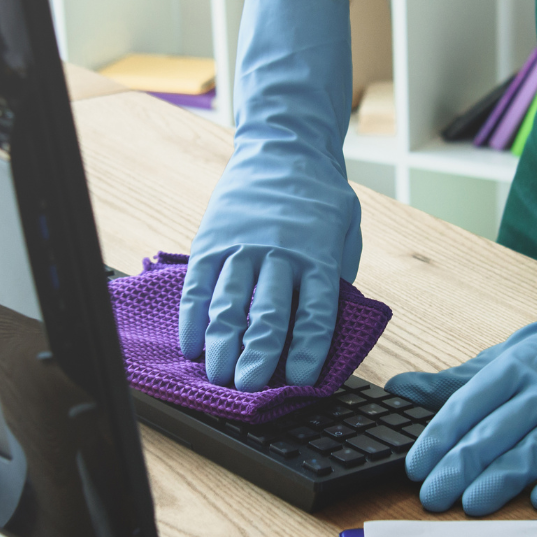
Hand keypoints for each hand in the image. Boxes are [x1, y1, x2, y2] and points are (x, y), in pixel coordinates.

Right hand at [180, 0, 361, 390]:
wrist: (283, 147)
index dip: (307, 351)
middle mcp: (280, 253)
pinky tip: (191, 345)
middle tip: (249, 389)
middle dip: (257, 355)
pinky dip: (193, 317)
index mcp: (319, 256)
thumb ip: (336, 278)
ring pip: (229, 302)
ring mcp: (242, 246)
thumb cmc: (320, 199)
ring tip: (216, 376)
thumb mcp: (344, 232)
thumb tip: (326, 329)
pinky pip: (199, 285)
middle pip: (268, 313)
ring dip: (221, 344)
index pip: (315, 312)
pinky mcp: (212, 240)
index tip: (299, 382)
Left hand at [391, 234, 536, 514]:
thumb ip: (452, 382)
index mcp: (511, 370)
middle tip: (433, 497)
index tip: (416, 468)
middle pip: (494, 433)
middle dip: (459, 467)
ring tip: (472, 505)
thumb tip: (398, 388)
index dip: (438, 439)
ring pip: (533, 450)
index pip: (467, 407)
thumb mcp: (502, 359)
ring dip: (501, 479)